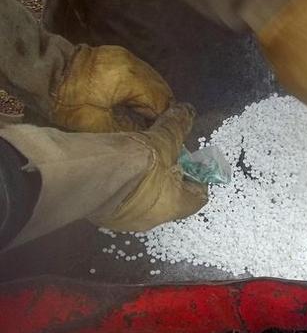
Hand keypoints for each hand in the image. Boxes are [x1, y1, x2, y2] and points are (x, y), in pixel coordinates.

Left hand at [51, 45, 173, 132]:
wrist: (39, 74)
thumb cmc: (66, 103)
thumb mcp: (98, 126)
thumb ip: (131, 130)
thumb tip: (151, 135)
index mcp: (131, 78)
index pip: (162, 101)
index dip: (165, 120)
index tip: (165, 135)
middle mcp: (134, 63)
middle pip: (161, 89)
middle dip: (161, 110)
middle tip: (157, 130)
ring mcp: (126, 56)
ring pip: (152, 81)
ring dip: (151, 100)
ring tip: (145, 119)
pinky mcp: (117, 56)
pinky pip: (139, 74)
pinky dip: (140, 89)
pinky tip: (133, 103)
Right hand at [92, 103, 207, 231]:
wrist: (80, 173)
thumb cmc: (133, 160)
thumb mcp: (162, 139)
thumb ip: (176, 127)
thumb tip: (187, 112)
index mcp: (173, 206)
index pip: (198, 198)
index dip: (199, 179)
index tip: (194, 164)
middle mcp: (150, 220)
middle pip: (169, 200)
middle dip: (170, 178)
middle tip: (166, 156)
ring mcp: (122, 220)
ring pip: (142, 200)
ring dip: (144, 182)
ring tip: (140, 158)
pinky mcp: (97, 214)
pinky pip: (118, 198)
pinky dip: (121, 184)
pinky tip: (116, 165)